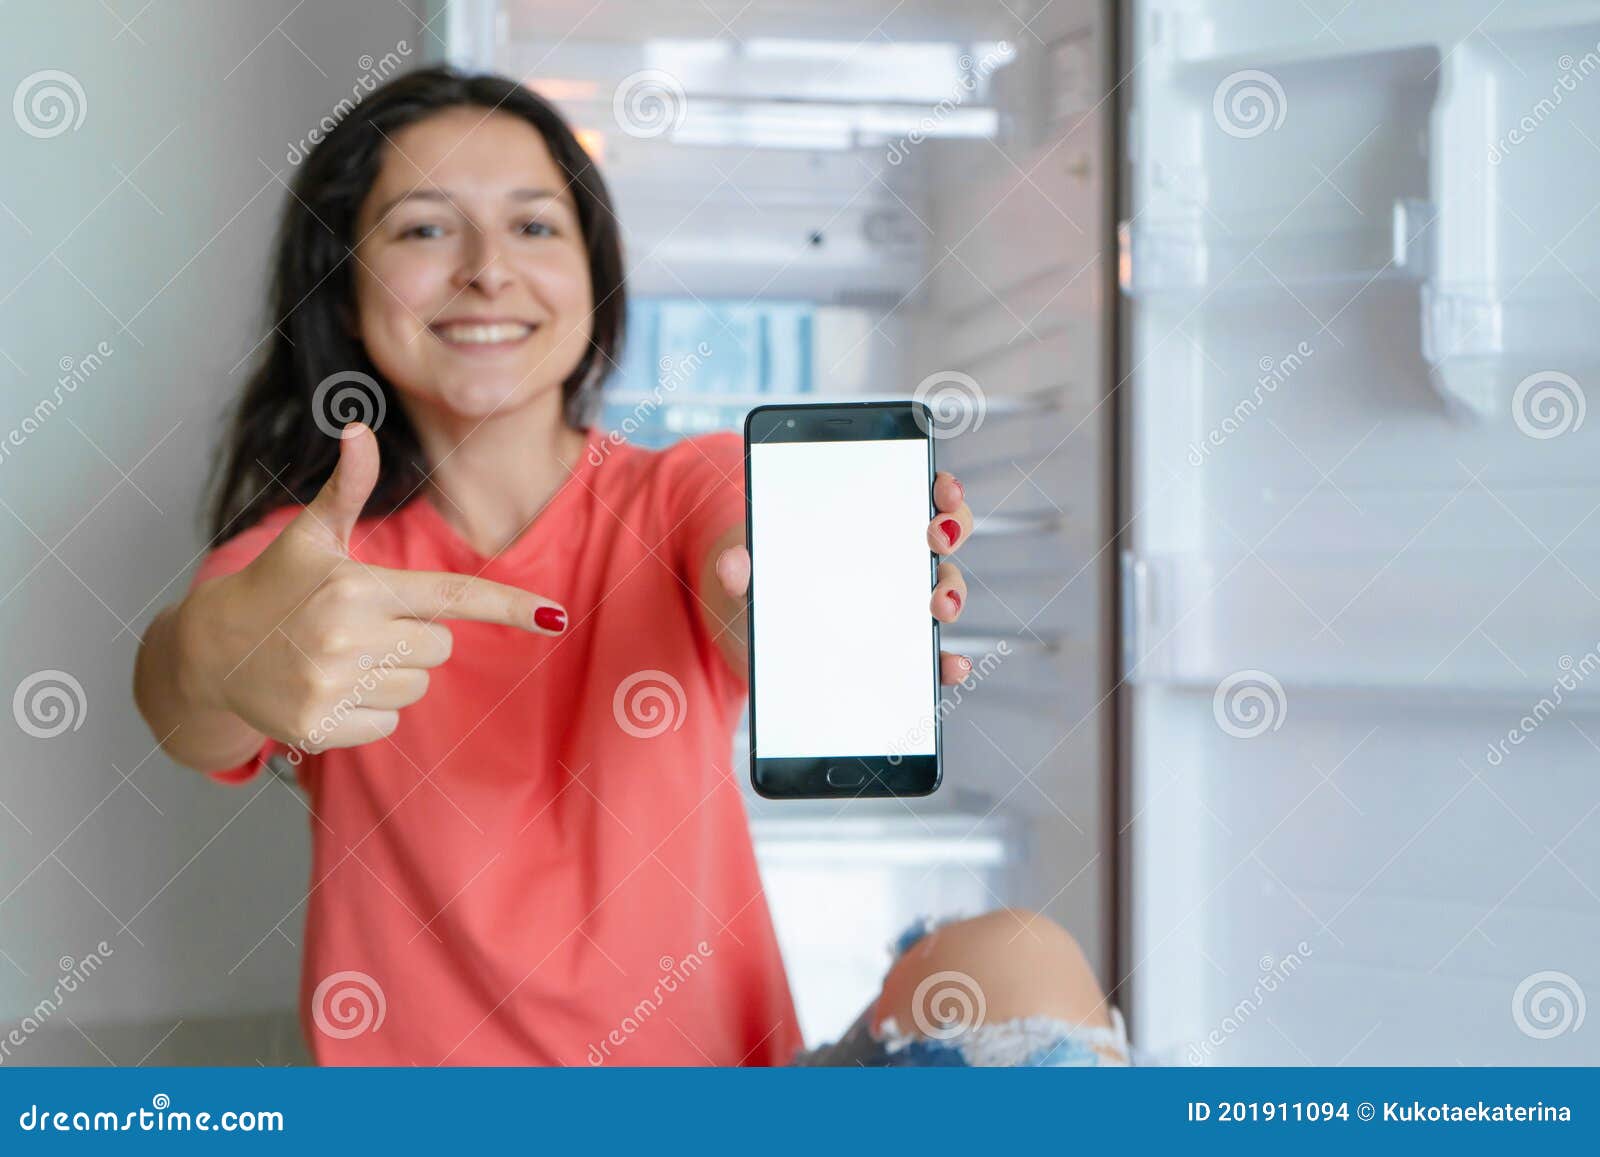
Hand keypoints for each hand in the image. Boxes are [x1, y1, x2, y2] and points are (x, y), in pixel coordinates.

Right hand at [179, 422, 566, 752]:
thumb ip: (346, 488)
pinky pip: (390, 721)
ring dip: (393, 674)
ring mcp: (333, 686)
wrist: (210, 653)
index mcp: (356, 587)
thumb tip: (357, 428)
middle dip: (414, 635)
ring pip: (417, 686)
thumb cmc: (275, 586)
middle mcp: (347, 637)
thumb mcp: (312, 536)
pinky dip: (368, 710)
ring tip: (341, 655)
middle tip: (362, 624)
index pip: (451, 598)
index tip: (554, 617)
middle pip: (439, 647)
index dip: (508, 606)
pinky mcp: (321, 727)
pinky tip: (329, 687)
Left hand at [715, 469, 974, 684]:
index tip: (941, 488)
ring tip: (938, 606)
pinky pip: (932, 655)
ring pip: (943, 590)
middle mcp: (896, 557)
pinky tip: (952, 667)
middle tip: (935, 539)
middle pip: (943, 535)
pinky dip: (948, 661)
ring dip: (951, 594)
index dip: (940, 487)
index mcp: (865, 522)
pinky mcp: (897, 651)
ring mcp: (901, 604)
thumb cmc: (758, 583)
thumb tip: (731, 563)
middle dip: (950, 531)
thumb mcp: (746, 572)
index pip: (917, 491)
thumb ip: (741, 567)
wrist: (750, 634)